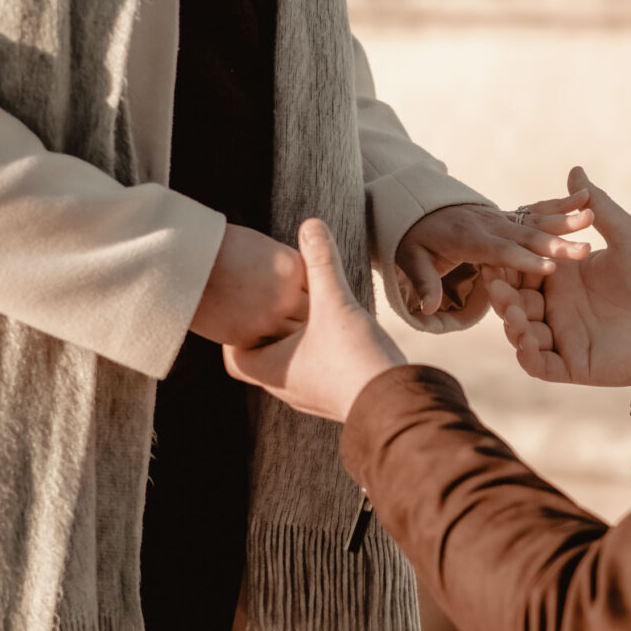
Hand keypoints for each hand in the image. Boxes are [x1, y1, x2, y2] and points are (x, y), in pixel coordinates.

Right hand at [191, 224, 307, 347]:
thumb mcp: (263, 250)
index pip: (318, 288)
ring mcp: (267, 319)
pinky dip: (264, 345)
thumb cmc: (220, 246)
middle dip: (307, 320)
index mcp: (294, 268)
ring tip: (292, 343)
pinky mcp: (245, 337)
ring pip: (290, 336)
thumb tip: (298, 286)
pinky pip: (264, 348)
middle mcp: (286, 295)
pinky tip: (264, 346)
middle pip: (310, 317)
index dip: (312, 296)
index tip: (309, 300)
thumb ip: (285, 270)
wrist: (183, 259)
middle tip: (311, 329)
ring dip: (288, 337)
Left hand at [224, 219, 405, 421]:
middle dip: (267, 332)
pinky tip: (336, 336)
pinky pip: (316, 374)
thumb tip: (311, 225)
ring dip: (294, 343)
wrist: (397, 405)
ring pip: (291, 367)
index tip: (248, 308)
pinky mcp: (338, 398)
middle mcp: (287, 389)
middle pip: (261, 361)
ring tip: (305, 317)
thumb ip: (321, 263)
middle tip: (273, 306)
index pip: (233, 357)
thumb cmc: (355, 360)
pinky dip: (317, 354)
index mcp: (273, 371)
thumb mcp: (335, 303)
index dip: (235, 332)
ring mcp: (313, 397)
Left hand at [396, 196, 593, 315]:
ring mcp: (500, 218)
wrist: (416, 211)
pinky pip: (536, 210)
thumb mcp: (410, 261)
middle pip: (525, 236)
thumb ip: (423, 284)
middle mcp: (488, 226)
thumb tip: (427, 308)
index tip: (549, 267)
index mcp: (467, 240)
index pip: (499, 252)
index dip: (523, 260)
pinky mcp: (509, 215)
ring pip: (535, 220)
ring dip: (564, 220)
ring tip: (592, 217)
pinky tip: (586, 196)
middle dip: (554, 243)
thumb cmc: (414, 241)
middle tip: (584, 249)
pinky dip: (560, 204)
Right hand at [488, 167, 630, 386]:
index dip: (507, 265)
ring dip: (511, 323)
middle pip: (514, 301)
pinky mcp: (571, 365)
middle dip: (501, 294)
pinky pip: (539, 364)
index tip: (496, 257)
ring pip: (521, 331)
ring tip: (515, 313)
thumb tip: (574, 170)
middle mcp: (557, 306)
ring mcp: (562, 336)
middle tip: (497, 285)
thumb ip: (598, 208)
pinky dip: (527, 355)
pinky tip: (526, 341)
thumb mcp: (629, 236)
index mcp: (564, 276)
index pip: (522, 268)